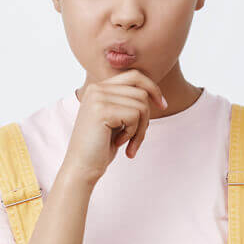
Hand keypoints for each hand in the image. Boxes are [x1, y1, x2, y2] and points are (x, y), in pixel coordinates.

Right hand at [62, 69, 166, 184]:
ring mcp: (98, 97)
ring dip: (140, 129)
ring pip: (141, 105)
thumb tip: (154, 92)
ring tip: (128, 144)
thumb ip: (128, 102)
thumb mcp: (117, 119)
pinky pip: (135, 116)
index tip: (163, 105)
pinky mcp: (102, 110)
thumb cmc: (100, 147)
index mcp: (98, 88)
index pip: (135, 76)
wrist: (81, 168)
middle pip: (141, 92)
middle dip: (146, 118)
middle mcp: (96, 88)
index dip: (153, 88)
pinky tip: (118, 143)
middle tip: (138, 138)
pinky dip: (133, 134)